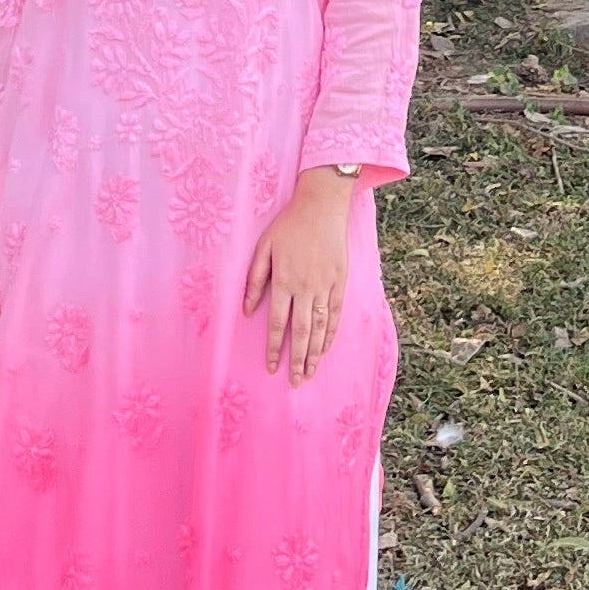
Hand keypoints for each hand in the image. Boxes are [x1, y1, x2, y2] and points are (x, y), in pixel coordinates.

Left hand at [244, 170, 353, 384]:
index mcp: (283, 281)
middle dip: (297, 360)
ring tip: (311, 373)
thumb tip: (248, 310)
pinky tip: (327, 348)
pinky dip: (331, 333)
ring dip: (315, 353)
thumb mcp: (263, 248)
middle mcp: (305, 288)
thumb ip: (254, 280)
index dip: (273, 347)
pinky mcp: (340, 282)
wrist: (321, 207)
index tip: (272, 367)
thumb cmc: (288, 226)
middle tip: (295, 382)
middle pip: (301, 332)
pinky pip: (336, 314)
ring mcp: (325, 286)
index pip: (276, 323)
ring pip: (320, 328)